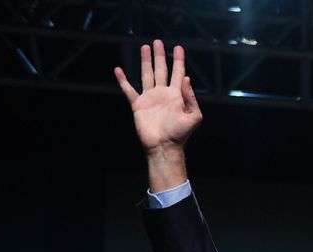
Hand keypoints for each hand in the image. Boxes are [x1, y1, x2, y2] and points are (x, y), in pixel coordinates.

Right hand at [114, 40, 202, 188]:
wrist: (164, 147)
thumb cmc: (180, 134)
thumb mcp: (193, 117)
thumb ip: (191, 98)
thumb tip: (186, 79)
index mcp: (176, 95)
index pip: (178, 73)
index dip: (179, 60)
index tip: (179, 48)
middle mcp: (163, 94)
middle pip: (161, 70)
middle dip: (160, 56)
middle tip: (158, 42)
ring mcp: (150, 98)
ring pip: (147, 75)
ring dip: (145, 61)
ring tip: (145, 47)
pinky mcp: (138, 105)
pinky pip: (129, 90)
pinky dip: (123, 80)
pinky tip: (119, 70)